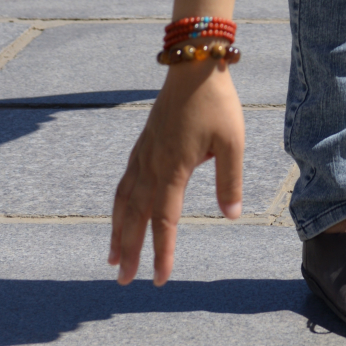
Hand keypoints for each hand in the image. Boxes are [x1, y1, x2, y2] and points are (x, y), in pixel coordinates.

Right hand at [108, 62, 244, 286]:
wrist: (194, 64)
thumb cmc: (217, 102)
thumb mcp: (232, 141)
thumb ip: (230, 180)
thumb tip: (232, 215)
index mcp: (174, 168)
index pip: (165, 220)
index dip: (162, 252)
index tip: (159, 279)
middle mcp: (152, 164)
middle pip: (137, 217)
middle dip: (130, 250)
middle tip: (123, 281)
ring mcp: (144, 152)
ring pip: (125, 200)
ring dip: (117, 231)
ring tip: (113, 258)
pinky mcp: (143, 143)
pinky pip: (125, 181)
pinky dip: (119, 205)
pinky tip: (120, 214)